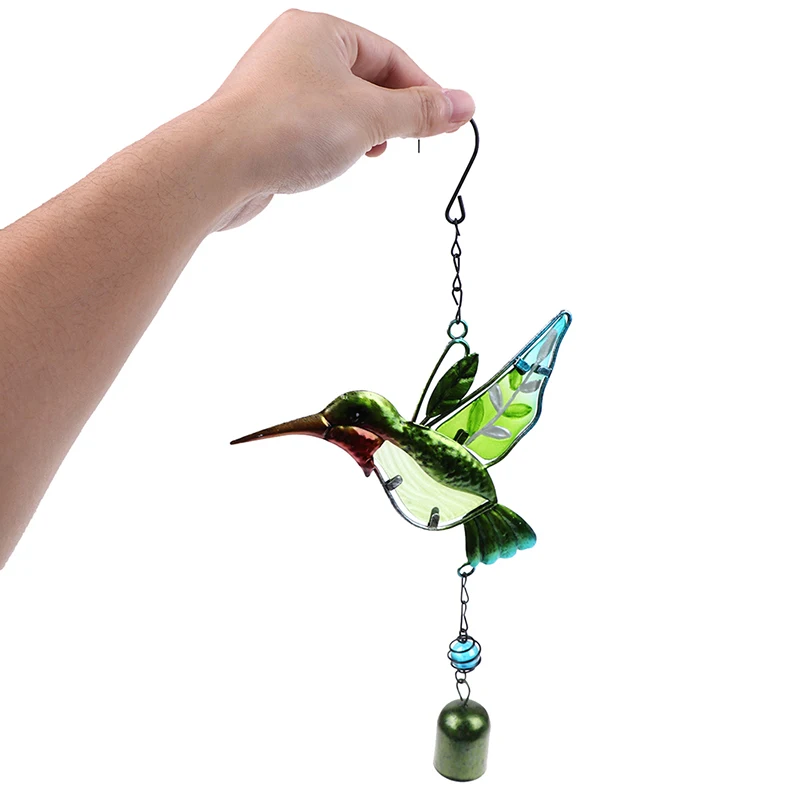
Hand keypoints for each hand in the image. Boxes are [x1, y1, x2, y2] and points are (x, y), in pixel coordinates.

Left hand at [202, 9, 474, 229]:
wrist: (218, 167)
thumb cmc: (287, 128)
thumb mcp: (369, 117)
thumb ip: (418, 113)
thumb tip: (465, 105)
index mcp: (320, 31)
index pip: (390, 55)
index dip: (423, 90)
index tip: (445, 123)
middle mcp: (294, 50)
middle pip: (366, 78)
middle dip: (392, 111)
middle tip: (410, 140)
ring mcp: (277, 87)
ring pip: (340, 105)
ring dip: (365, 130)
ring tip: (372, 152)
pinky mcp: (265, 122)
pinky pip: (315, 125)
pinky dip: (336, 142)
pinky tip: (338, 160)